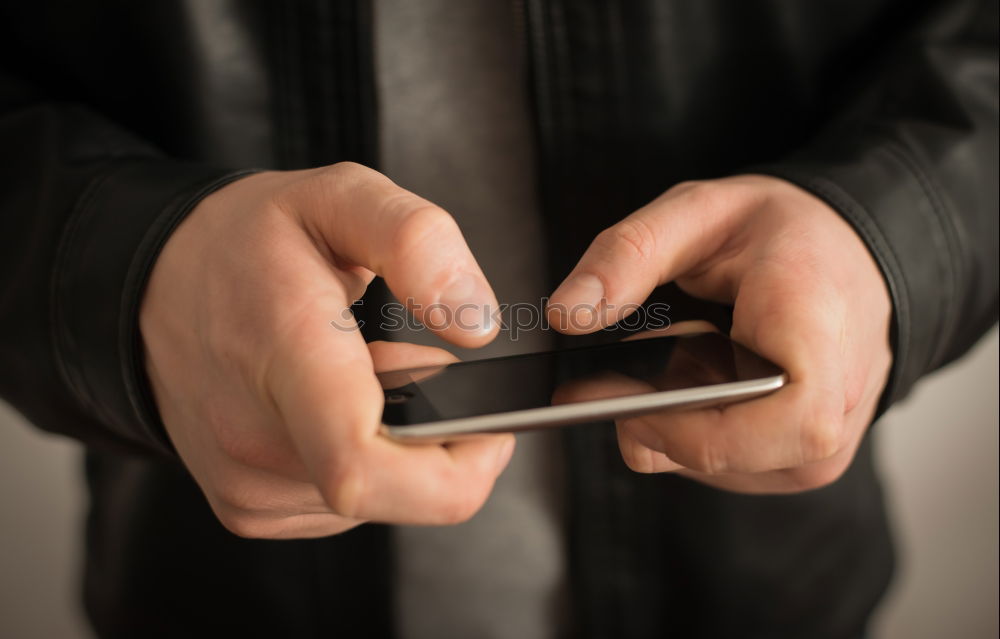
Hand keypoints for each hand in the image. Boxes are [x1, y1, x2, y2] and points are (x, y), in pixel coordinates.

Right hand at [141, 163, 513, 537]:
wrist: (151, 289)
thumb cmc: (244, 244)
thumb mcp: (335, 197)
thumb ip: (416, 240)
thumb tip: (475, 325)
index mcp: (287, 356)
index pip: (361, 466)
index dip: (455, 470)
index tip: (490, 428)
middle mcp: (256, 441)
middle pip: (395, 491)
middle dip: (440, 442)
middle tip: (425, 370)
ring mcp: (248, 485)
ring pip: (379, 500)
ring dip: (399, 446)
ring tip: (365, 377)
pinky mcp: (250, 507)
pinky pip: (345, 505)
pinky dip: (364, 459)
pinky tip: (339, 406)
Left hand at [547, 175, 891, 493]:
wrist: (851, 251)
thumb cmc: (783, 232)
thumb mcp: (698, 210)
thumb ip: (628, 255)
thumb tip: (566, 313)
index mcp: (819, 338)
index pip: (764, 428)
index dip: (678, 429)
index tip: (612, 396)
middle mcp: (837, 405)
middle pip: (724, 456)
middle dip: (655, 420)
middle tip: (613, 372)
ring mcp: (824, 441)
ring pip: (716, 467)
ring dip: (672, 421)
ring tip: (674, 358)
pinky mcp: (803, 457)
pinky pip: (727, 464)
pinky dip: (693, 426)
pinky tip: (696, 379)